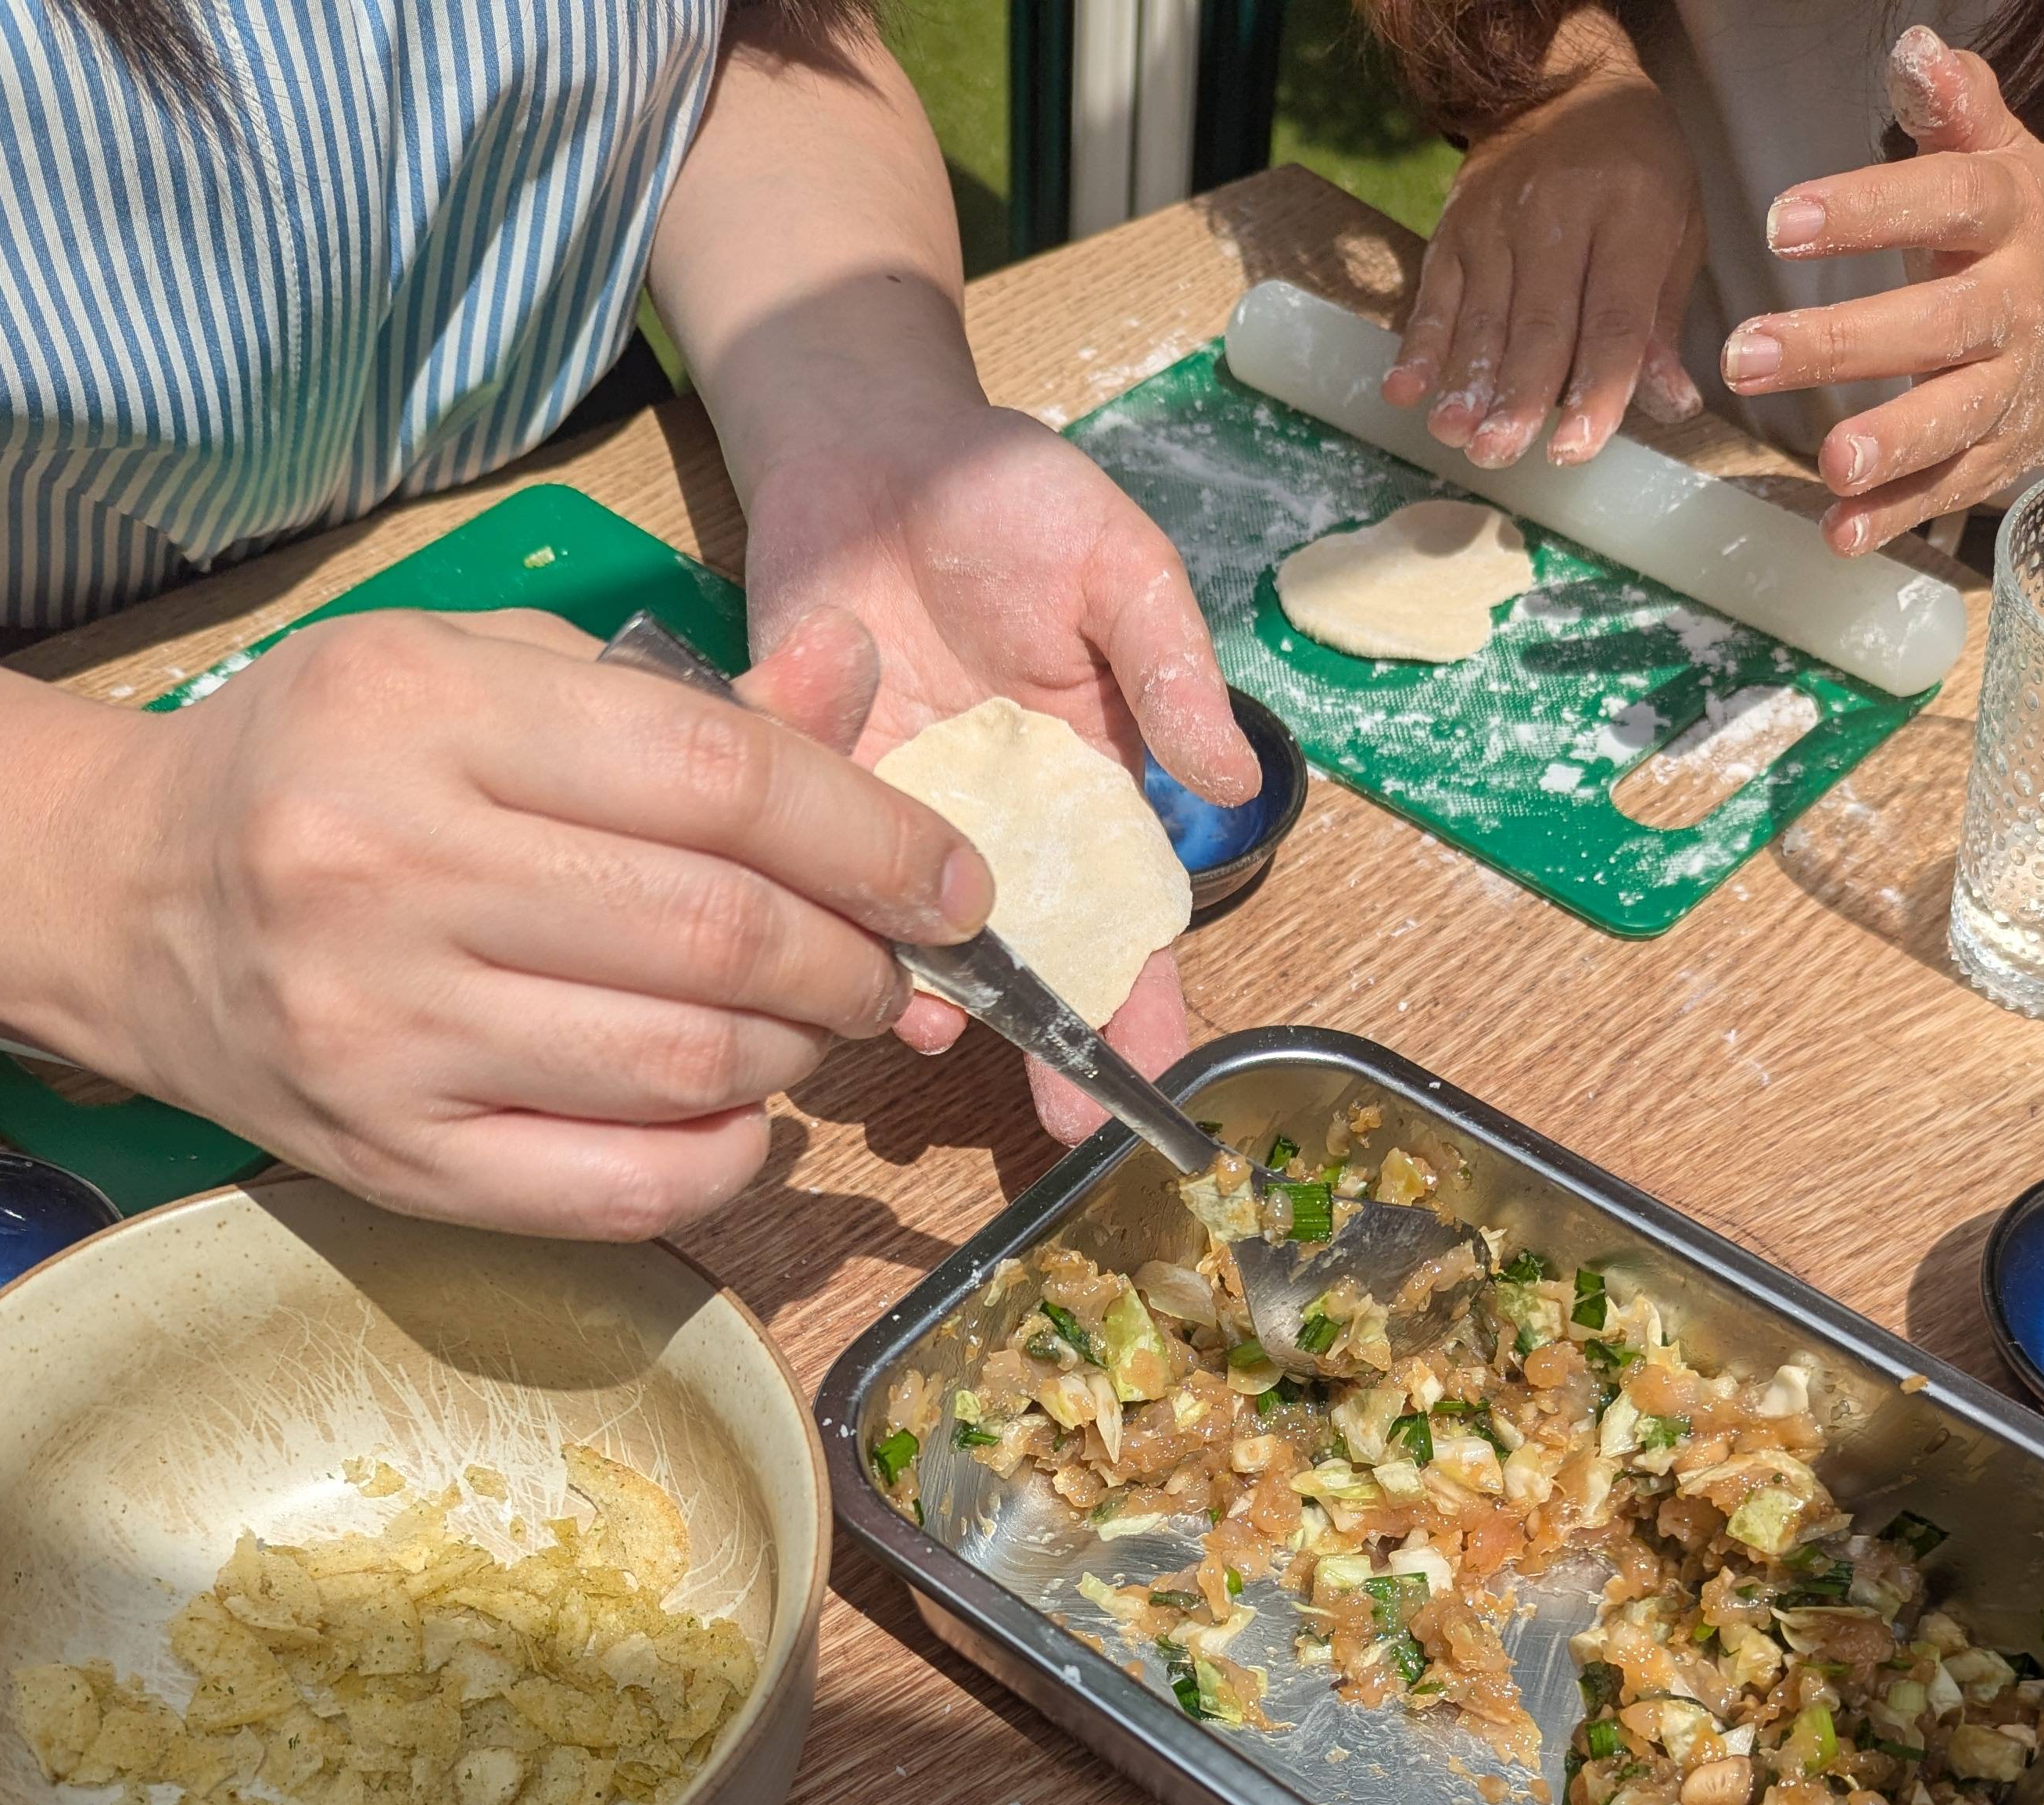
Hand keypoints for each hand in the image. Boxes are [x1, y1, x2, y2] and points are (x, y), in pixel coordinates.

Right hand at [69, 602, 991, 1233]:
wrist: (128, 905)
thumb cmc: (332, 775)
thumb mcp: (480, 681)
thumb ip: (675, 698)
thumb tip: (858, 687)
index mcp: (421, 718)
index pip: (716, 779)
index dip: (871, 837)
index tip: (949, 880)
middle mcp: (394, 876)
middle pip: (718, 934)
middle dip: (854, 959)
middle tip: (890, 963)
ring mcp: (389, 1036)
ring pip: (687, 1067)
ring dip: (799, 1056)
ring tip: (810, 1024)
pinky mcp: (397, 1163)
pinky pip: (626, 1190)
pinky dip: (725, 1157)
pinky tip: (738, 1112)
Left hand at [742, 390, 1256, 1113]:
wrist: (871, 446)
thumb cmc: (1013, 498)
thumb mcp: (1118, 567)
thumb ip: (1170, 671)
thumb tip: (1231, 785)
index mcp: (1088, 792)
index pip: (1130, 918)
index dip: (1146, 997)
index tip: (1158, 1070)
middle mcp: (998, 833)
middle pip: (1035, 959)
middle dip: (1052, 1041)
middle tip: (1065, 1118)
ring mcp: (903, 824)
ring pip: (922, 941)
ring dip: (936, 996)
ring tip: (944, 1035)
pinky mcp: (812, 798)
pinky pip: (823, 883)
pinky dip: (837, 922)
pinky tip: (857, 956)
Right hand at [1382, 11, 1703, 467]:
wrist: (1562, 87)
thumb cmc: (1636, 172)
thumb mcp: (1676, 228)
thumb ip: (1662, 319)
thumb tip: (1671, 404)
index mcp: (1632, 213)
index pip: (1611, 316)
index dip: (1595, 386)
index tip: (1576, 447)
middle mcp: (1560, 214)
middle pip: (1539, 322)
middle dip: (1518, 394)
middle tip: (1502, 453)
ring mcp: (1498, 223)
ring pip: (1482, 315)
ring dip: (1465, 382)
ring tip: (1457, 436)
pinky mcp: (1454, 231)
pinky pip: (1434, 296)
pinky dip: (1419, 347)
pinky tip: (1405, 392)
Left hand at [1723, 26, 2043, 551]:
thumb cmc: (2021, 244)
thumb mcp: (2000, 162)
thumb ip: (1957, 110)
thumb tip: (1916, 49)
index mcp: (2010, 220)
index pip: (1944, 201)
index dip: (1869, 209)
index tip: (1782, 220)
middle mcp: (2015, 308)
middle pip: (1938, 324)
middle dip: (1843, 341)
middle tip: (1746, 354)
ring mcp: (2008, 391)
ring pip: (1953, 419)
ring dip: (1892, 442)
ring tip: (1829, 459)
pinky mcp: (1995, 459)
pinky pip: (1944, 492)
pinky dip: (1893, 518)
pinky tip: (1838, 533)